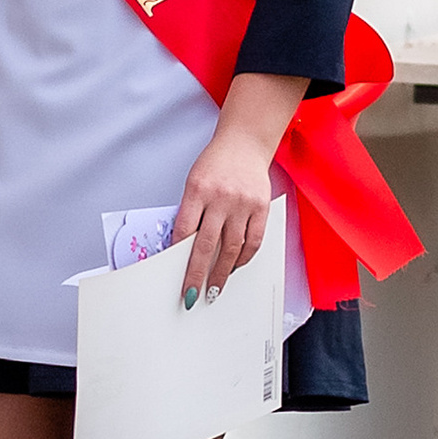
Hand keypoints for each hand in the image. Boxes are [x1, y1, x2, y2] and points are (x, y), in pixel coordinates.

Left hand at [171, 121, 278, 306]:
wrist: (244, 143)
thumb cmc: (215, 164)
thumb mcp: (194, 183)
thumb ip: (191, 212)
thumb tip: (184, 249)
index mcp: (197, 190)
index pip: (184, 231)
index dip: (178, 257)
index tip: (175, 275)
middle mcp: (221, 198)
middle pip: (206, 245)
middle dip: (198, 274)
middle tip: (192, 295)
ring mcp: (243, 203)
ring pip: (232, 247)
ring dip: (222, 272)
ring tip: (215, 288)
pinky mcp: (261, 207)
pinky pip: (253, 241)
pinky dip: (244, 258)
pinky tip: (235, 267)